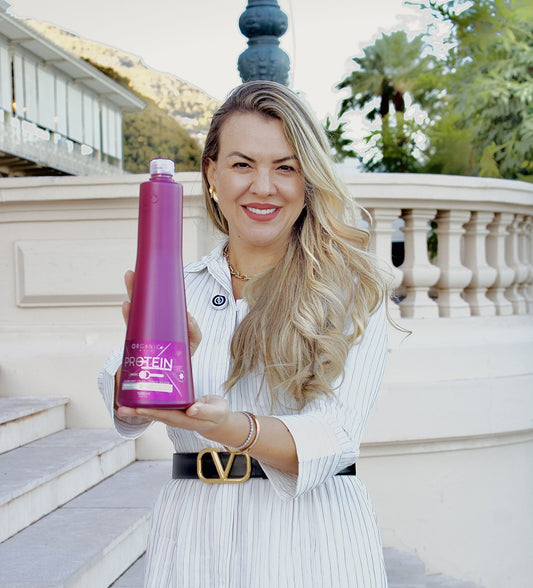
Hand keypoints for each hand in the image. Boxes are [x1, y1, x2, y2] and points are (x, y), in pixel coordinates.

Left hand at [117, 395, 231, 436]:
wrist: (219, 420)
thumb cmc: (218, 414)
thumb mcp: (217, 411)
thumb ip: (205, 410)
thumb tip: (190, 410)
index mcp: (185, 419)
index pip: (164, 415)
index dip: (150, 412)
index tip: (136, 408)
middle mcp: (176, 419)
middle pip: (154, 415)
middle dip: (137, 412)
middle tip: (121, 408)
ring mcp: (174, 416)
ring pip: (153, 412)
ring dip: (138, 409)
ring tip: (122, 405)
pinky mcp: (174, 410)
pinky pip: (158, 407)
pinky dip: (147, 404)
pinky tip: (138, 397)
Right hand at [121, 270, 201, 354]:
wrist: (169, 375)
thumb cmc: (182, 354)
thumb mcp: (193, 340)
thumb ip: (194, 330)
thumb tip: (188, 316)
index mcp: (166, 317)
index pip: (159, 298)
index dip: (155, 286)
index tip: (151, 271)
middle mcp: (154, 320)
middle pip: (145, 300)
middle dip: (139, 285)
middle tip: (133, 272)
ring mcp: (144, 329)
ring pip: (136, 309)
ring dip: (132, 294)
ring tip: (129, 279)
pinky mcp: (137, 341)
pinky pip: (132, 326)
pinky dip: (129, 316)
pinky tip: (127, 305)